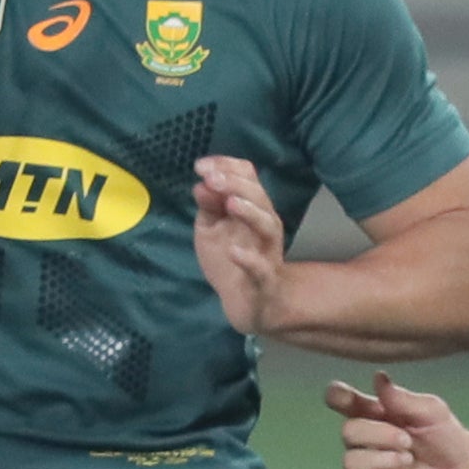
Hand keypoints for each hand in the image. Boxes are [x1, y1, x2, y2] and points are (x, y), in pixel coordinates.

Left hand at [193, 155, 292, 334]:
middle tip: (211, 178)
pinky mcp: (264, 279)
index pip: (248, 177)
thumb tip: (201, 184)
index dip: (227, 167)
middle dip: (235, 184)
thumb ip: (208, 207)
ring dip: (249, 212)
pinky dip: (249, 259)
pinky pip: (261, 268)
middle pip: (259, 197)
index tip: (201, 166)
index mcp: (252, 208)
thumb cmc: (228, 259)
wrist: (247, 302)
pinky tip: (234, 251)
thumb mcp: (210, 228)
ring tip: (229, 203)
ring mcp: (267, 252)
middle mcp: (265, 224)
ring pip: (267, 226)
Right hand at [327, 372, 468, 468]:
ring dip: (382, 460)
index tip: (345, 397)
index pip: (340, 400)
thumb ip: (402, 398)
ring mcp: (367, 467)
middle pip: (348, 431)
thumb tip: (378, 377)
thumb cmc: (445, 437)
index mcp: (373, 413)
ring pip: (350, 461)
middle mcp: (364, 439)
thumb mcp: (431, 411)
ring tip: (407, 460)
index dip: (336, 396)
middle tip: (408, 441)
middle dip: (379, 435)